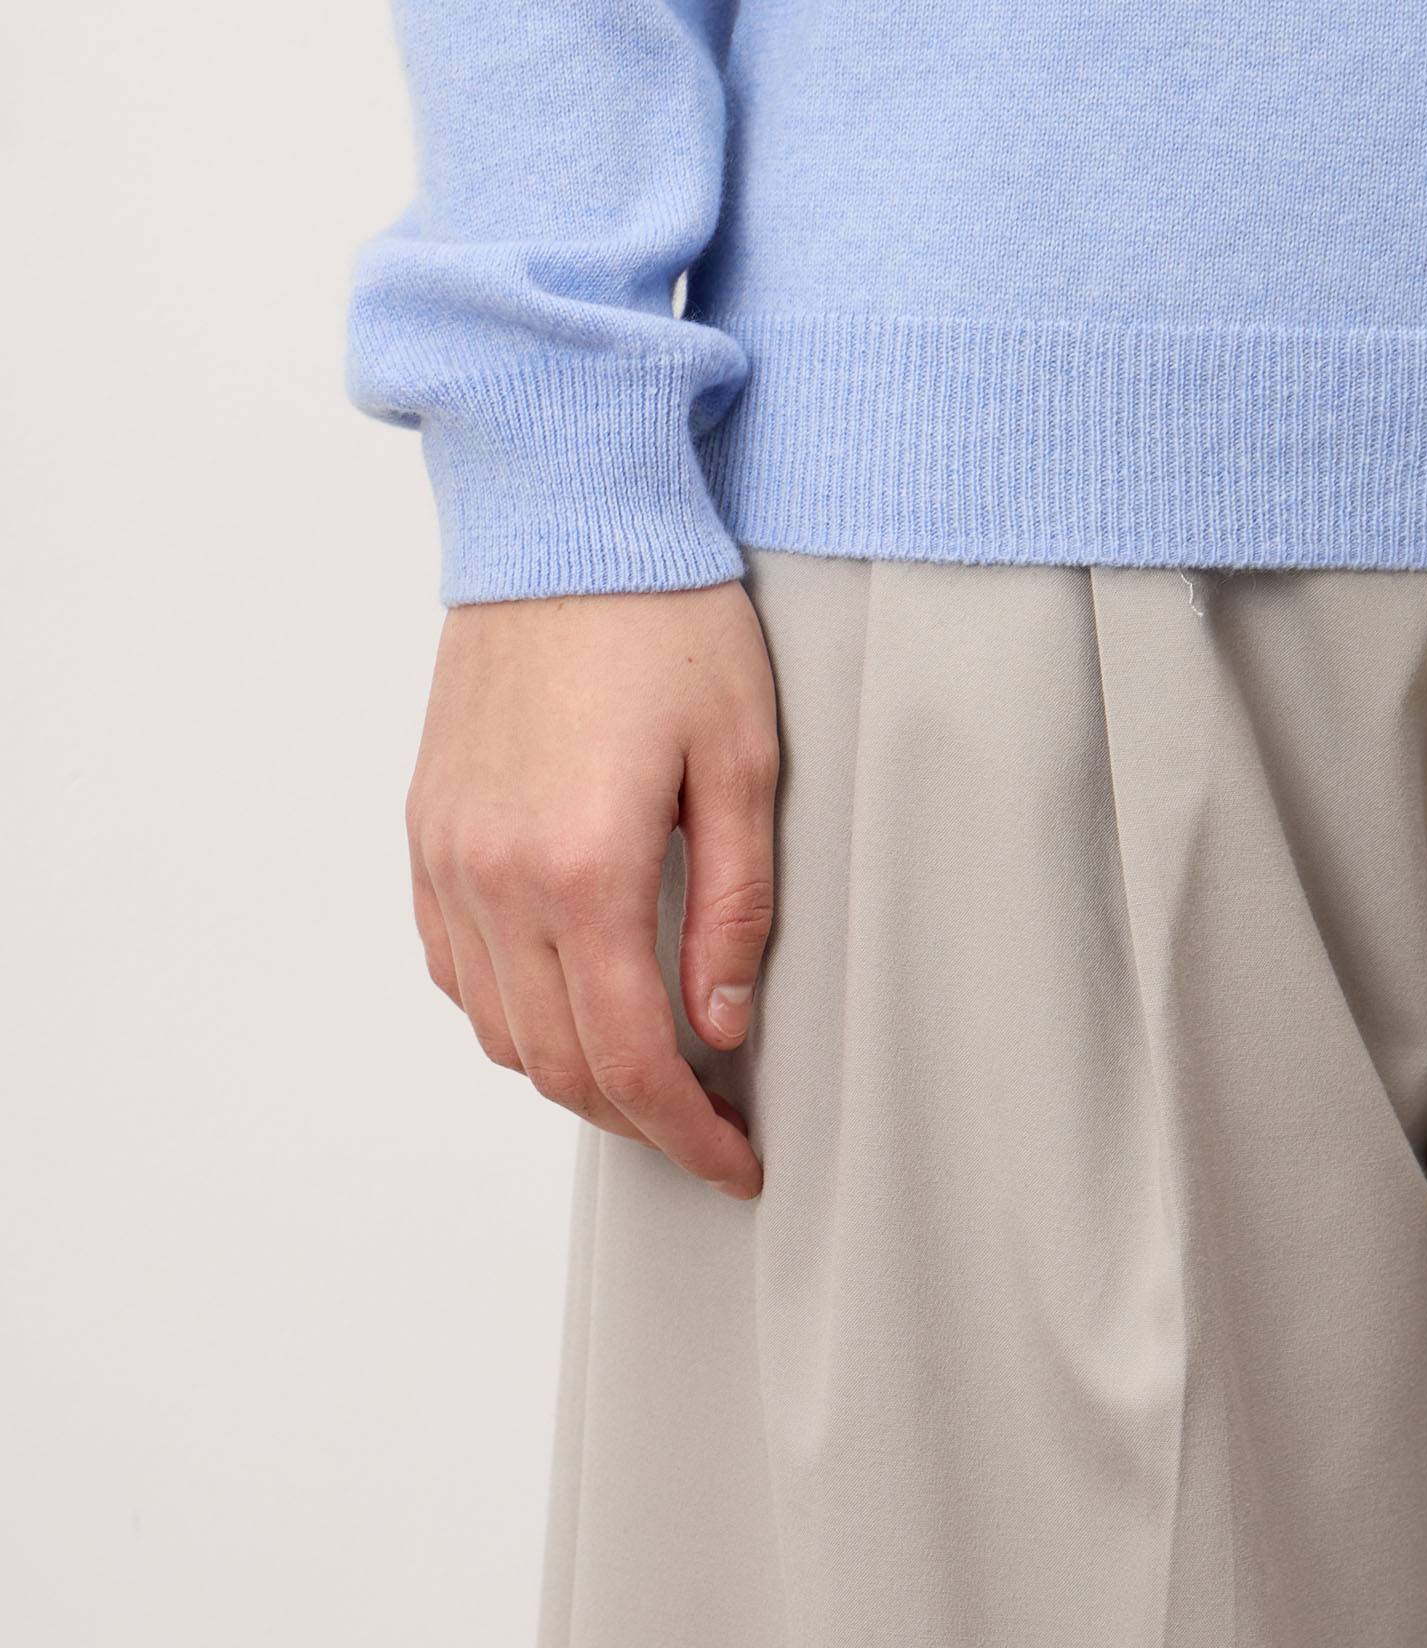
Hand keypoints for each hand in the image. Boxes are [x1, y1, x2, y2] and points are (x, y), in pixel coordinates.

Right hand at [405, 578, 778, 1199]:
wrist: (565, 522)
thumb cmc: (667, 621)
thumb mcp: (741, 761)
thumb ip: (732, 909)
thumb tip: (720, 1025)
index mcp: (585, 867)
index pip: (629, 1059)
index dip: (685, 1133)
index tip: (733, 1162)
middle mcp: (497, 876)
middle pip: (554, 1063)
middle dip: (634, 1119)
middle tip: (700, 1126)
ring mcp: (448, 853)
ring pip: (495, 1026)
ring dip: (567, 1071)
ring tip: (642, 1070)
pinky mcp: (428, 826)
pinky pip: (452, 963)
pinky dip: (505, 1009)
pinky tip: (561, 998)